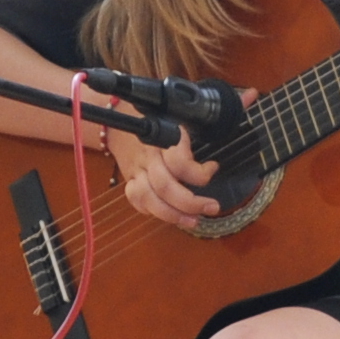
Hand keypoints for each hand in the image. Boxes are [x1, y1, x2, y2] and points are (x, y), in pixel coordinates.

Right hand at [106, 122, 220, 231]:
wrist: (121, 118)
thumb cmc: (157, 118)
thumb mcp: (179, 117)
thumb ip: (195, 135)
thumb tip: (218, 153)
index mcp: (162, 138)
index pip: (179, 162)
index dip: (199, 173)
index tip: (213, 168)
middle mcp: (147, 156)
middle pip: (165, 186)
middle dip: (190, 203)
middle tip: (212, 207)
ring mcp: (136, 170)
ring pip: (149, 199)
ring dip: (173, 215)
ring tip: (193, 220)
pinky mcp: (129, 181)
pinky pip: (138, 202)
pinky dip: (154, 212)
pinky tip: (171, 215)